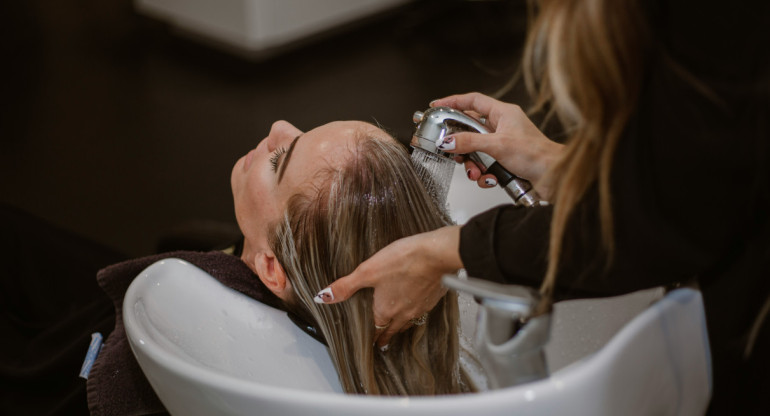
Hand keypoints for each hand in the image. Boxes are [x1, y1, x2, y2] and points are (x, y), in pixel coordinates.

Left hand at [313, 226, 462, 346]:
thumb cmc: (403, 260)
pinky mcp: (433, 298)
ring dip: (401, 326)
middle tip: (383, 342)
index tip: (372, 343)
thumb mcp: (368, 271)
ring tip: (398, 327)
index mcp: (385, 310)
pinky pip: (422, 310)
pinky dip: (416, 311)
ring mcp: (420, 307)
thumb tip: (323, 297)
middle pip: (393, 329)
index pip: (377, 330)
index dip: (373, 337)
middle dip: (386, 335)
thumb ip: (345, 286)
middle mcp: (403, 313)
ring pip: (409, 322)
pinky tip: (417, 303)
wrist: (437, 255)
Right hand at [431, 92, 562, 198]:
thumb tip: (448, 141)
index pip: (472, 101)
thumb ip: (470, 142)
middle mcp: (502, 127)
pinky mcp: (504, 161)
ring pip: (475, 151)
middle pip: (470, 130)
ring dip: (473, 165)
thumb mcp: (497, 145)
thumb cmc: (537, 155)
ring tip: (476, 172)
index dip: (453, 101)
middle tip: (452, 151)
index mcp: (503, 113)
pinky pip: (484, 166)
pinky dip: (483, 175)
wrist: (554, 177)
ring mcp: (503, 144)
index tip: (436, 106)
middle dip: (461, 145)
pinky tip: (490, 179)